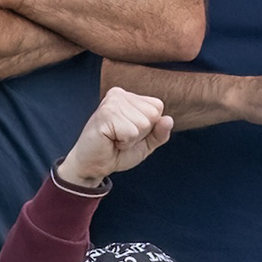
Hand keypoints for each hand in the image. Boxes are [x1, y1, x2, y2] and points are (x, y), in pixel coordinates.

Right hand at [59, 85, 174, 189]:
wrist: (92, 166)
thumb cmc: (116, 152)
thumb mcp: (145, 144)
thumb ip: (159, 133)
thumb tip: (169, 120)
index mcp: (128, 97)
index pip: (157, 107)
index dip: (149, 128)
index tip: (130, 134)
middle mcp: (119, 95)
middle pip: (152, 115)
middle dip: (141, 134)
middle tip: (121, 138)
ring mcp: (111, 103)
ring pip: (143, 124)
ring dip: (131, 140)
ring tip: (115, 140)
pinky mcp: (105, 114)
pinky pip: (131, 132)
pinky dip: (124, 143)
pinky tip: (110, 141)